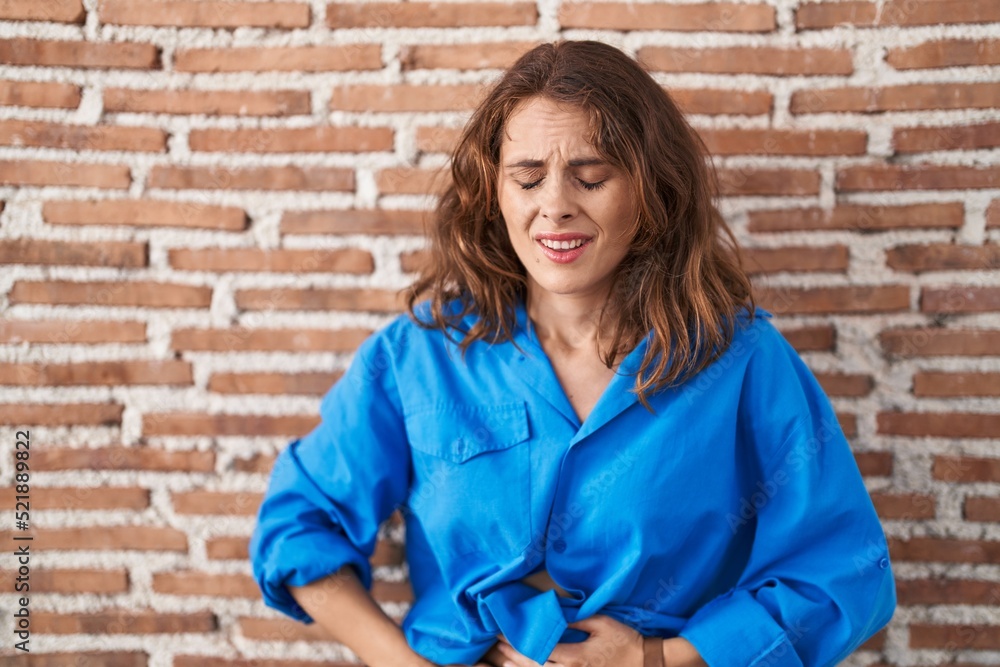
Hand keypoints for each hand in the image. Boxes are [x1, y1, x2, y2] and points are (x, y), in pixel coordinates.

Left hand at [491, 614, 643, 666]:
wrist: (644, 663)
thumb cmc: (624, 640)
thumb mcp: (602, 623)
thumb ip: (576, 620)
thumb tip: (554, 615)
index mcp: (575, 657)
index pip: (539, 649)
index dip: (519, 642)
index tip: (504, 632)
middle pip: (535, 666)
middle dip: (514, 654)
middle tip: (498, 644)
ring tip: (505, 659)